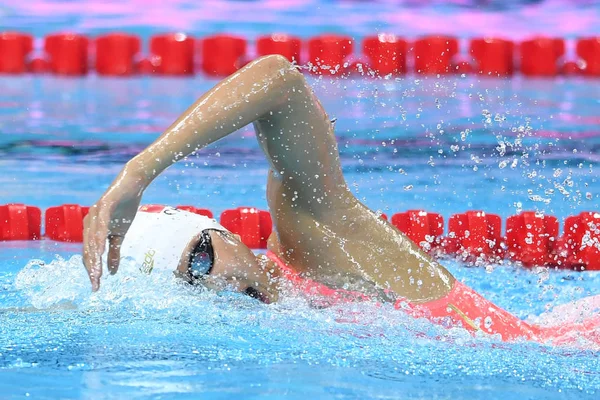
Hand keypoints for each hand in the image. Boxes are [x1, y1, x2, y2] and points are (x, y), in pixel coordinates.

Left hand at [83, 170, 145, 290]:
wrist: (133, 185)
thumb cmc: (125, 208)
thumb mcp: (121, 234)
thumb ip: (114, 252)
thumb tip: (112, 272)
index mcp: (91, 230)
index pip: (89, 255)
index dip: (92, 270)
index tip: (96, 286)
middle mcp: (88, 223)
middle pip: (87, 251)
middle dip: (92, 269)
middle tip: (95, 285)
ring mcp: (94, 214)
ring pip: (92, 241)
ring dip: (94, 259)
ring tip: (96, 273)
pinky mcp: (103, 207)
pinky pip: (100, 226)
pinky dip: (99, 240)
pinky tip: (100, 251)